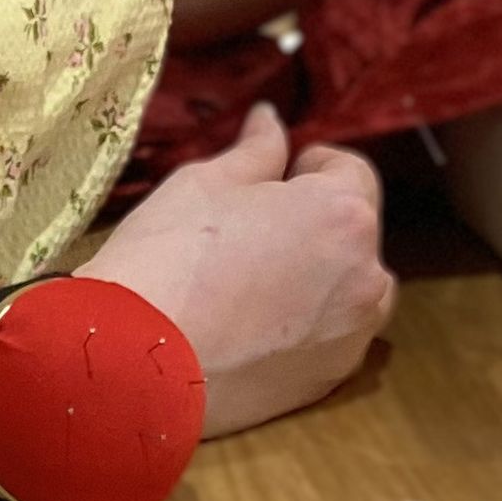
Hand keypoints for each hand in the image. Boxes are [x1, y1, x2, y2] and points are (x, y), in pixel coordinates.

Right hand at [82, 104, 395, 434]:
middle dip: (313, 223)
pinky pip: (330, 335)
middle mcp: (367, 275)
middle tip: (248, 235)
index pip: (350, 170)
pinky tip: (249, 328)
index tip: (264, 184)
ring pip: (346, 286)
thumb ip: (256, 151)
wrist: (134, 363)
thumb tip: (271, 120)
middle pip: (353, 231)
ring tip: (249, 286)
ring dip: (316, 275)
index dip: (306, 168)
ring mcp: (353, 334)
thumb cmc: (169, 258)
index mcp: (344, 214)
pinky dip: (305, 326)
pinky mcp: (330, 380)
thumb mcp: (206, 183)